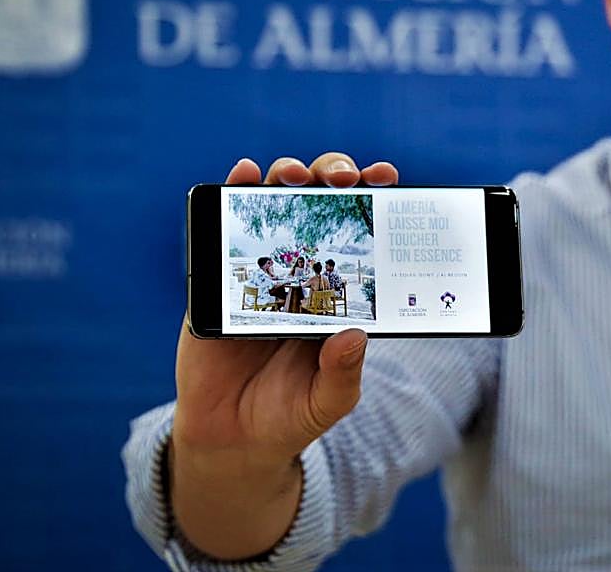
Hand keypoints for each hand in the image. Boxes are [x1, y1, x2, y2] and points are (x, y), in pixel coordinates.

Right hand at [170, 153, 397, 557]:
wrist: (230, 437)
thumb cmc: (290, 414)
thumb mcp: (327, 401)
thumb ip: (343, 373)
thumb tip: (353, 335)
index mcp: (339, 292)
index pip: (363, 233)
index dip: (375, 200)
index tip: (388, 180)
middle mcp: (305, 270)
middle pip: (322, 205)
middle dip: (335, 177)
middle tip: (344, 179)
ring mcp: (263, 269)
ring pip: (278, 205)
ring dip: (288, 177)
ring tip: (294, 175)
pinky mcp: (222, 277)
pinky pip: (228, 226)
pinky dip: (235, 191)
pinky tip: (244, 173)